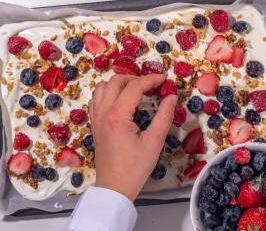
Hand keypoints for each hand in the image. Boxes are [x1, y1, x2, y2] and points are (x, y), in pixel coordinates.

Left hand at [88, 74, 177, 201]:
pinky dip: (107, 93)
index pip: (134, 87)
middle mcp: (103, 112)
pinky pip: (96, 99)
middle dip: (135, 79)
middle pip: (116, 81)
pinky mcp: (94, 123)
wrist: (115, 186)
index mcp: (117, 115)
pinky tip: (120, 101)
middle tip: (151, 86)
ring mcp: (95, 117)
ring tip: (135, 91)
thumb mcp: (154, 142)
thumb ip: (164, 116)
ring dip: (119, 84)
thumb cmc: (135, 167)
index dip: (150, 79)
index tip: (163, 79)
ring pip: (102, 87)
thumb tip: (171, 96)